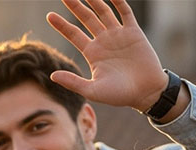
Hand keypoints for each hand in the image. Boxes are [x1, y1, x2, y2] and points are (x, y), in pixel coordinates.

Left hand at [46, 0, 167, 111]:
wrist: (145, 93)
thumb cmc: (119, 95)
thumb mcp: (92, 90)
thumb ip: (73, 82)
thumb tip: (52, 75)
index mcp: (92, 53)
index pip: (73, 34)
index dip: (61, 25)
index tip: (49, 15)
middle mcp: (103, 41)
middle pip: (86, 18)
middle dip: (75, 6)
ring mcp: (118, 35)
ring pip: (103, 12)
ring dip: (94, 0)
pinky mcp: (134, 32)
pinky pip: (125, 13)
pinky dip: (119, 2)